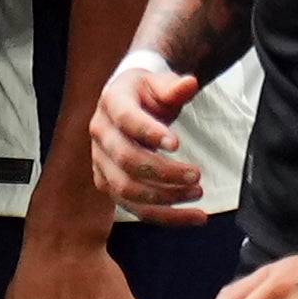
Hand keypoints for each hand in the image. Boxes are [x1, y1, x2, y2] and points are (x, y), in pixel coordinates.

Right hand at [84, 48, 205, 219]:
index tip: (177, 144)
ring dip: (165, 197)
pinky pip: (136, 209)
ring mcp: (102, 162)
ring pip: (127, 190)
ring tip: (197, 192)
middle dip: (163, 172)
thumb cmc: (146, 92)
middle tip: (197, 175)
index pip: (126, 120)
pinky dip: (166, 216)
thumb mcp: (159, 82)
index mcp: (111, 103)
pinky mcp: (110, 184)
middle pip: (126, 160)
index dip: (149, 133)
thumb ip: (174, 86)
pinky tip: (195, 216)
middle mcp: (100, 134)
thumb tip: (190, 84)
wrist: (129, 102)